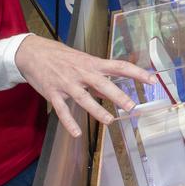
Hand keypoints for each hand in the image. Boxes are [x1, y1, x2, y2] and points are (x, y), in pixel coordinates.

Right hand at [14, 35, 154, 137]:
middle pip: (103, 84)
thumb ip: (97, 75)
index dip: (137, 73)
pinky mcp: (53, 93)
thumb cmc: (59, 56)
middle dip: (118, 95)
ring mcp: (67, 83)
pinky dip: (69, 122)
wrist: (31, 52)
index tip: (153, 80)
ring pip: (84, 99)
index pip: (120, 66)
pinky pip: (62, 110)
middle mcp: (81, 72)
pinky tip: (77, 133)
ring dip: (96, 110)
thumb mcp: (82, 59)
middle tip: (132, 106)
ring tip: (109, 120)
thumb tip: (112, 87)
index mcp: (92, 63)